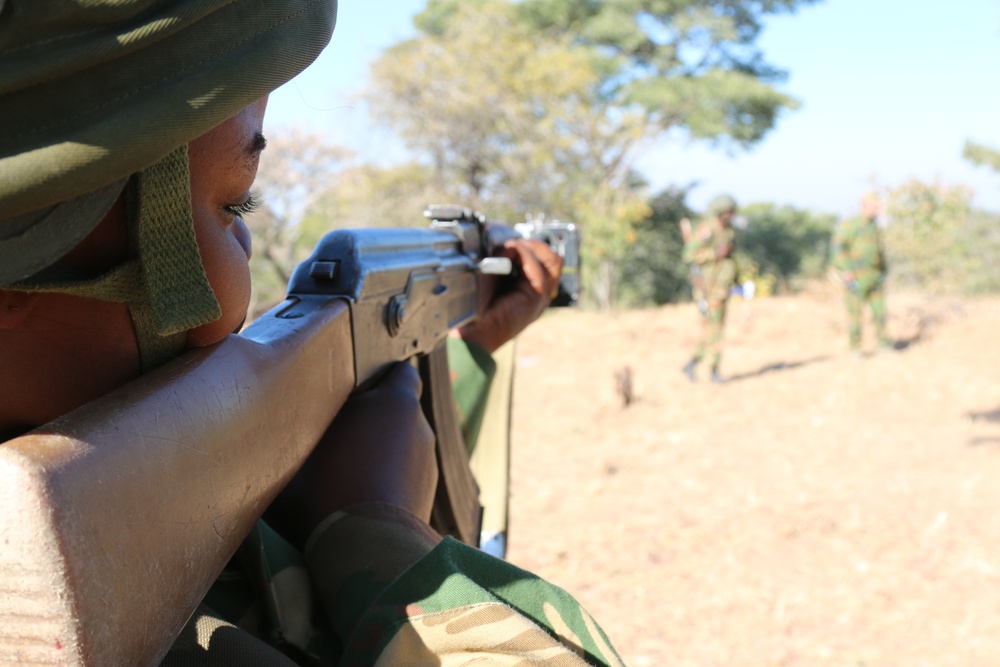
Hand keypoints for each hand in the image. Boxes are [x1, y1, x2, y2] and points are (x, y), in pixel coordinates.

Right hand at [264, 362, 437, 548]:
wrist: (364, 553)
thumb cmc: (326, 489)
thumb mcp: (299, 449)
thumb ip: (301, 425)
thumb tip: (276, 420)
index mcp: (396, 402)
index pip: (400, 372)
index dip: (379, 377)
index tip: (353, 389)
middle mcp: (420, 429)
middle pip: (397, 411)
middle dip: (373, 417)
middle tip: (337, 433)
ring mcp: (427, 466)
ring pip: (401, 446)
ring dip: (380, 451)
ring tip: (345, 471)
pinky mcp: (426, 498)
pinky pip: (403, 476)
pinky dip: (387, 480)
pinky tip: (358, 497)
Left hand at [456, 238, 562, 352]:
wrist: (471, 331)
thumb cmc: (475, 307)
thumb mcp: (490, 275)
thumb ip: (502, 258)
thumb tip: (508, 241)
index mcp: (529, 289)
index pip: (545, 261)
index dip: (529, 246)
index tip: (506, 243)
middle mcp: (539, 293)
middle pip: (554, 259)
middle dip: (534, 244)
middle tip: (512, 243)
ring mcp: (541, 297)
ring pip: (553, 260)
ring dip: (530, 247)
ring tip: (510, 248)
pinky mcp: (536, 299)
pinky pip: (537, 269)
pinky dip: (522, 254)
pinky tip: (506, 254)